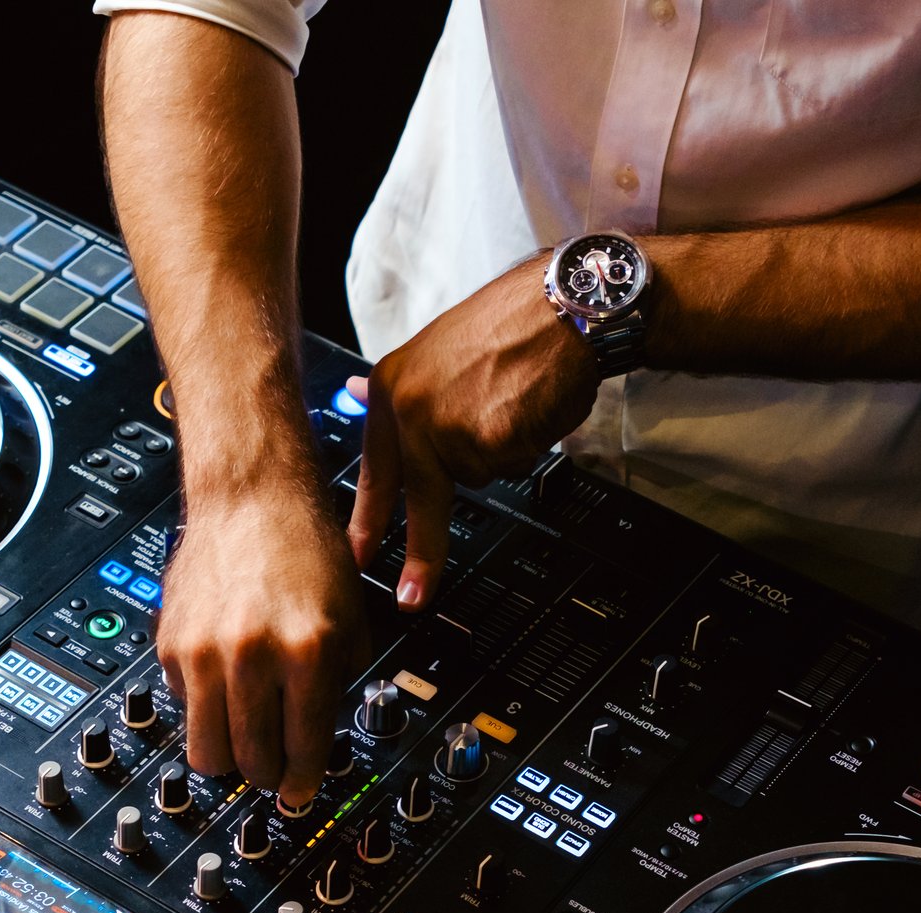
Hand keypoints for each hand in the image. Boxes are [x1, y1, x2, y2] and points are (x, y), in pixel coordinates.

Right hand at [157, 484, 366, 804]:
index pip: (303, 750)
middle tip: (274, 766)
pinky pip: (185, 709)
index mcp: (309, 651)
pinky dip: (204, 710)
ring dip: (229, 756)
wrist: (251, 497)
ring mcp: (205, 652)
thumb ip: (339, 683)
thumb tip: (318, 739)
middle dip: (268, 775)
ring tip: (243, 739)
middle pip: (253, 762)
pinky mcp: (170, 646)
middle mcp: (254, 655)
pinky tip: (223, 683)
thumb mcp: (350, 619)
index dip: (303, 782)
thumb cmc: (305, 548)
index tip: (300, 792)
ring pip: (207, 752)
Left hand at [348, 256, 600, 608]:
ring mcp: (447, 425)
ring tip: (512, 403)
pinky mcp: (488, 438)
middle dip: (420, 554)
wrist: (565, 305)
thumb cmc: (512, 324)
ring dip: (500, 452)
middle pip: (417, 497)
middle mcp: (410, 407)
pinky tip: (529, 406)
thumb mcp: (436, 351)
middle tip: (411, 598)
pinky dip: (526, 446)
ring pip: (477, 476)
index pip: (374, 468)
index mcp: (391, 386)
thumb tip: (355, 395)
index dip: (366, 519)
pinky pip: (510, 467)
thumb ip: (403, 391)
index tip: (355, 556)